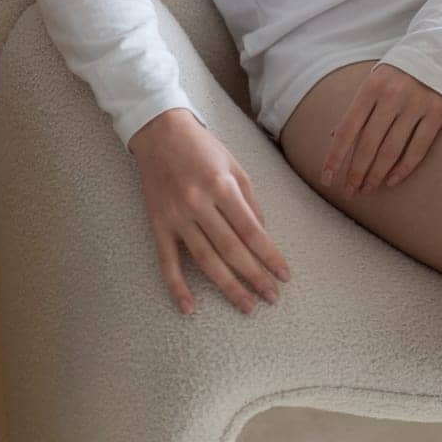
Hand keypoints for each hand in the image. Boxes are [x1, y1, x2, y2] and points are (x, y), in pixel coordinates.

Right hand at [129, 108, 290, 316]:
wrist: (160, 132)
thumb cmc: (203, 147)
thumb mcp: (234, 165)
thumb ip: (250, 199)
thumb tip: (263, 234)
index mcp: (221, 185)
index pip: (251, 230)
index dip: (269, 255)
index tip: (284, 275)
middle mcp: (199, 202)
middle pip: (231, 249)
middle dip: (254, 276)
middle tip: (272, 298)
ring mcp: (176, 216)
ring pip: (205, 260)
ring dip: (227, 286)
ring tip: (247, 306)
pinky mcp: (158, 224)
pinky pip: (167, 262)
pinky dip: (177, 287)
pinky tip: (191, 308)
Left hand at [320, 63, 441, 197]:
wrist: (441, 50)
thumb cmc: (400, 72)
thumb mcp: (374, 81)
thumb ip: (357, 108)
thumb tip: (333, 136)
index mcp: (371, 87)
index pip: (347, 129)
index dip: (335, 157)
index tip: (327, 179)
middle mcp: (392, 95)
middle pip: (368, 144)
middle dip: (356, 172)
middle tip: (350, 192)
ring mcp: (416, 103)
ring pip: (391, 150)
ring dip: (376, 175)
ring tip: (367, 189)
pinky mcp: (438, 111)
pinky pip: (418, 148)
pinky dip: (403, 169)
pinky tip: (391, 181)